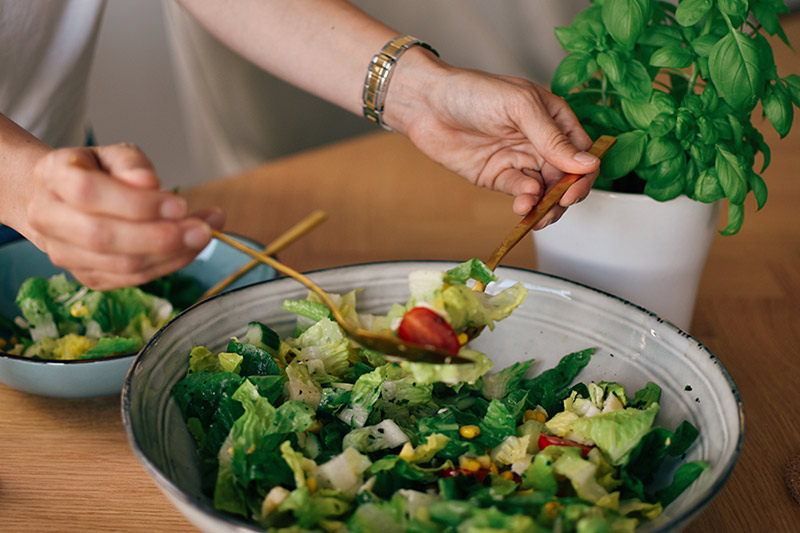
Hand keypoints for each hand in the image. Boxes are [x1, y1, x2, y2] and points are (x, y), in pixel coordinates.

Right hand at [24, 144, 224, 288]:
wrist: (61, 200)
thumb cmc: (94, 172)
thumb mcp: (112, 154)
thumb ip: (131, 164)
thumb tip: (149, 183)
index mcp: (52, 176)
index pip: (89, 192)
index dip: (137, 202)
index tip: (179, 204)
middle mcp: (50, 218)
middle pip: (103, 236)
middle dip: (160, 236)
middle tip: (203, 230)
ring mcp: (65, 253)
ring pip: (121, 264)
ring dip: (172, 254)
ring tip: (205, 235)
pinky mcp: (87, 276)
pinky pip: (131, 279)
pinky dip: (167, 265)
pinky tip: (190, 249)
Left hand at [386, 53, 600, 228]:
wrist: (426, 104)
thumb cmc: (472, 91)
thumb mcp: (519, 107)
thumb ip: (552, 138)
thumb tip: (586, 164)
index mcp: (554, 119)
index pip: (582, 152)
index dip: (583, 174)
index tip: (574, 190)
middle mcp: (540, 141)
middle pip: (566, 177)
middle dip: (564, 197)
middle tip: (556, 207)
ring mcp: (519, 159)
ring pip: (545, 191)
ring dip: (545, 205)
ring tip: (536, 213)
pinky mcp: (498, 176)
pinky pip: (520, 193)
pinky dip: (524, 201)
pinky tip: (522, 203)